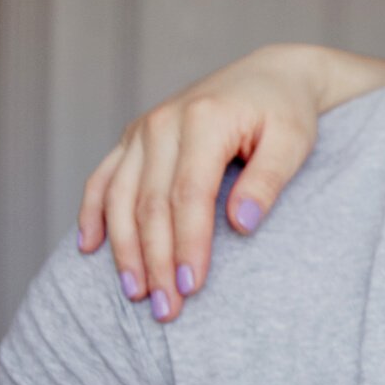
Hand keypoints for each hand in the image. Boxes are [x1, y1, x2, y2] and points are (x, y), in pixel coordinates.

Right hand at [77, 44, 324, 322]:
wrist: (271, 75)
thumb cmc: (287, 112)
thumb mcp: (294, 141)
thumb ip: (268, 180)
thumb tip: (242, 224)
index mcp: (203, 121)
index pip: (188, 195)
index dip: (187, 244)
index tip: (190, 286)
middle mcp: (163, 123)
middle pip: (150, 204)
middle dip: (155, 260)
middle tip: (165, 308)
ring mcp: (142, 130)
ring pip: (119, 197)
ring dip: (124, 249)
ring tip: (135, 293)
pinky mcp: (134, 137)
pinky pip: (103, 177)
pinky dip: (92, 213)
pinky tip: (90, 248)